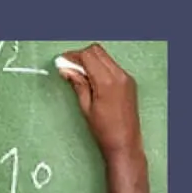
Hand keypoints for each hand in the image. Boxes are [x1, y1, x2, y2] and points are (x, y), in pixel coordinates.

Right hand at [58, 44, 142, 158]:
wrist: (124, 141)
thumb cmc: (105, 129)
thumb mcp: (86, 106)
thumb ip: (77, 84)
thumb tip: (66, 69)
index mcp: (107, 82)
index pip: (88, 56)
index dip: (73, 57)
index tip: (62, 61)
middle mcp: (119, 76)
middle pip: (97, 51)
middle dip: (81, 55)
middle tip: (68, 66)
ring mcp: (126, 77)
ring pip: (105, 57)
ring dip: (90, 60)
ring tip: (78, 74)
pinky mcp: (129, 82)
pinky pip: (112, 66)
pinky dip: (100, 66)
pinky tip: (91, 79)